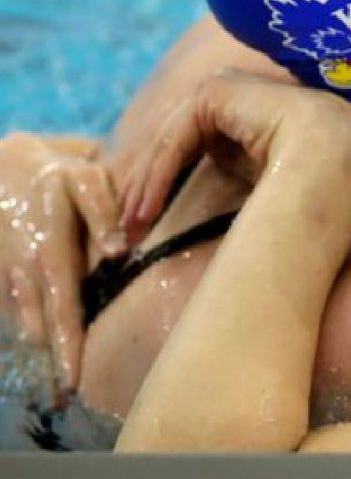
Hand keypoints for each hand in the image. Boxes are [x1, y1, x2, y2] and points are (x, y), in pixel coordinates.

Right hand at [0, 132, 120, 392]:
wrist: (0, 166)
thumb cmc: (54, 175)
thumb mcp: (84, 180)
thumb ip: (103, 214)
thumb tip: (121, 249)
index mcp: (49, 251)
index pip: (62, 306)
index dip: (67, 344)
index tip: (74, 379)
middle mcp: (24, 272)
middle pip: (40, 327)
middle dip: (52, 364)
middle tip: (64, 402)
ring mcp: (7, 277)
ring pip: (23, 325)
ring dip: (38, 357)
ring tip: (54, 394)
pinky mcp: (0, 279)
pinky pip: (13, 315)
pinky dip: (25, 337)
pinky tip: (39, 366)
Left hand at [120, 70, 350, 233]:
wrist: (338, 159)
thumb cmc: (317, 176)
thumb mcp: (263, 171)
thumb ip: (233, 160)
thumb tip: (203, 170)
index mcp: (252, 103)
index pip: (196, 139)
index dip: (167, 180)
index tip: (148, 221)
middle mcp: (235, 88)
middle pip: (178, 140)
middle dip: (149, 185)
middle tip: (129, 229)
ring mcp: (225, 84)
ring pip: (172, 140)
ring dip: (148, 186)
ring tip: (132, 227)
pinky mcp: (215, 90)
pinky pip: (178, 138)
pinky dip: (160, 175)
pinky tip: (148, 208)